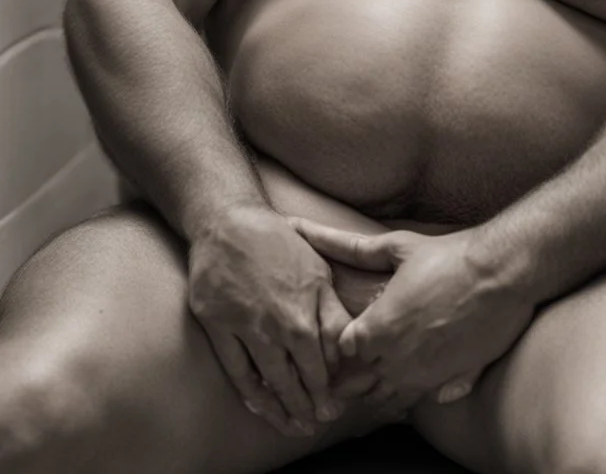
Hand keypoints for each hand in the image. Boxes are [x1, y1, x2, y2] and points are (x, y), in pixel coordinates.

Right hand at [188, 204, 354, 435]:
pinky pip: (235, 369)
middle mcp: (277, 325)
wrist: (230, 223)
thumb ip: (332, 311)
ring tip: (291, 424)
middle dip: (307, 406)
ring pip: (267, 380)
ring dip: (281, 407)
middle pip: (296, 379)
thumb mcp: (318, 270)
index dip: (328, 390)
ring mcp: (246, 327)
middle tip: (315, 424)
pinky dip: (248, 391)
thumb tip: (346, 347)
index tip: (334, 407)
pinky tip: (258, 405)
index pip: (321, 365)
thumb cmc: (280, 244)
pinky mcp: (218, 326)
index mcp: (305, 311)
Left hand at [290, 219, 534, 411]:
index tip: (348, 334)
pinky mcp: (451, 383)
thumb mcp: (396, 246)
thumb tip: (303, 228)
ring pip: (388, 398)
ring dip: (380, 388)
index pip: (342, 352)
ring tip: (381, 375)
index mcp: (378, 328)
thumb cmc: (448, 256)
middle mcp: (395, 359)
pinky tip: (418, 382)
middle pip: (359, 383)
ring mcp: (424, 376)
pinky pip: (423, 401)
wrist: (500, 274)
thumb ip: (350, 247)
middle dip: (354, 374)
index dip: (342, 343)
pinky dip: (416, 394)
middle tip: (356, 361)